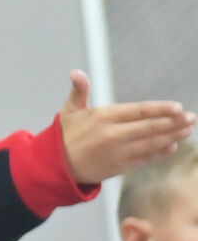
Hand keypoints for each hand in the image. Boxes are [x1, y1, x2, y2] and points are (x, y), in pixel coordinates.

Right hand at [58, 70, 194, 184]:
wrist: (56, 166)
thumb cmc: (64, 135)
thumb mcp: (68, 110)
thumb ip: (79, 90)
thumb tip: (76, 72)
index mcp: (102, 117)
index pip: (138, 111)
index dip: (160, 109)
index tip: (178, 107)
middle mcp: (113, 135)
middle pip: (150, 127)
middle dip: (174, 122)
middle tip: (192, 117)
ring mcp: (118, 152)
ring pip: (152, 143)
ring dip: (173, 136)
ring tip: (188, 130)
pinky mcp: (120, 167)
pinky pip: (146, 159)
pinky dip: (161, 152)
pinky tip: (173, 146)